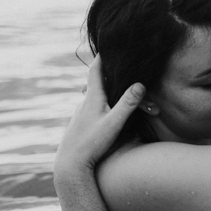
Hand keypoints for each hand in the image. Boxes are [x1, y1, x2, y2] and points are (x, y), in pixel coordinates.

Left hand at [54, 56, 143, 176]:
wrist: (70, 164)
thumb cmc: (92, 143)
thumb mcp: (114, 123)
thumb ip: (128, 103)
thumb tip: (140, 83)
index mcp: (92, 98)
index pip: (96, 71)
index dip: (102, 57)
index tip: (107, 45)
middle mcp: (84, 103)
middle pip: (95, 83)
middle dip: (106, 73)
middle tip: (116, 64)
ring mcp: (80, 115)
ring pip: (94, 97)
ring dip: (104, 91)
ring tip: (115, 87)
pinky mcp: (80, 126)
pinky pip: (91, 109)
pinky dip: (100, 104)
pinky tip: (105, 112)